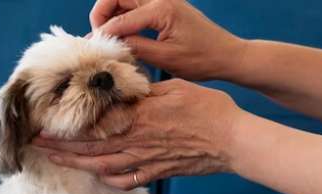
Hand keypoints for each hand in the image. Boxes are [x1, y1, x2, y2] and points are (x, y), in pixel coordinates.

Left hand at [32, 79, 244, 189]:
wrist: (233, 141)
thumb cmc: (208, 109)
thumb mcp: (174, 88)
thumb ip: (144, 92)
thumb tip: (121, 89)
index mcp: (137, 118)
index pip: (91, 125)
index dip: (64, 128)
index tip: (42, 125)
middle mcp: (136, 142)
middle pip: (88, 148)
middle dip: (59, 147)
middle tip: (34, 145)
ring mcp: (146, 161)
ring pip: (101, 166)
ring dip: (74, 164)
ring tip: (54, 160)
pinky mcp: (158, 173)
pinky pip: (126, 181)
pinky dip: (108, 179)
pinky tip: (98, 175)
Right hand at [89, 0, 246, 80]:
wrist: (227, 55)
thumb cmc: (202, 59)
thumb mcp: (166, 58)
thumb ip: (135, 47)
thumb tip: (109, 44)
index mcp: (161, 9)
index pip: (120, 19)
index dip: (103, 35)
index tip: (93, 50)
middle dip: (102, 14)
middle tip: (99, 38)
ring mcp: (163, 0)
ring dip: (111, 14)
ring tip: (109, 38)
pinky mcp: (165, 6)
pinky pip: (136, 5)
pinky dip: (124, 16)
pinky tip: (123, 36)